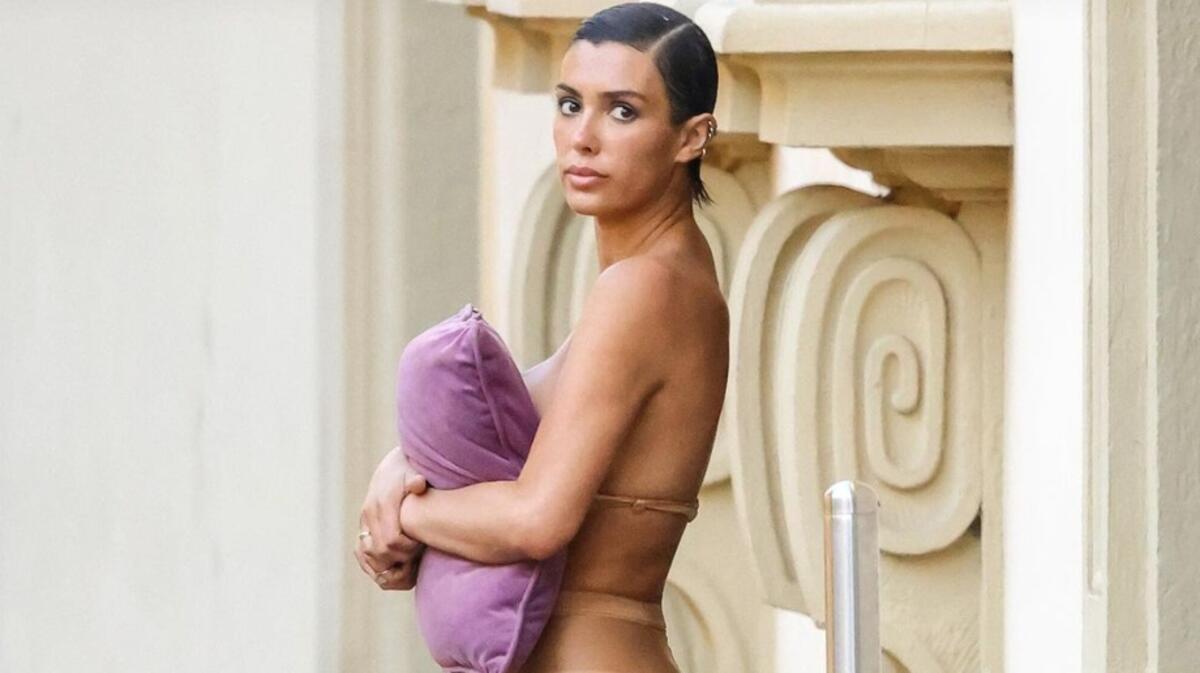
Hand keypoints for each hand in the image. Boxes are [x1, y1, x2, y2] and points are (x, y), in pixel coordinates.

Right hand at [354, 445, 428, 589]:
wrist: (394, 466)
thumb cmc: (411, 470)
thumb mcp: (415, 471)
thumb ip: (416, 481)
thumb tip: (419, 483)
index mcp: (383, 503)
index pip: (391, 540)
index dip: (407, 549)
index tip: (421, 544)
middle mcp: (370, 513)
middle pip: (380, 551)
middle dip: (400, 558)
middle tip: (416, 555)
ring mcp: (364, 521)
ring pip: (368, 555)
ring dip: (387, 563)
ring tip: (407, 561)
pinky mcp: (363, 526)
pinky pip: (362, 552)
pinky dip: (375, 563)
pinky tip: (392, 564)